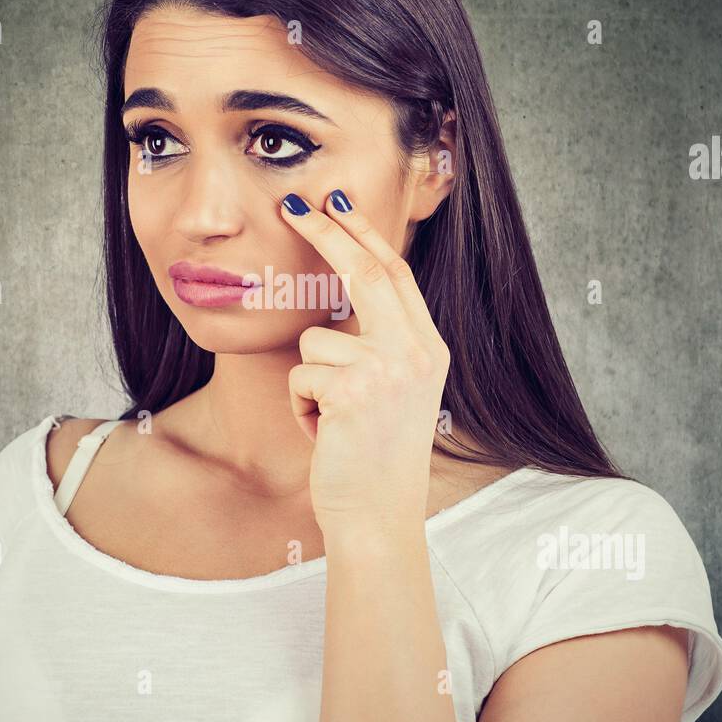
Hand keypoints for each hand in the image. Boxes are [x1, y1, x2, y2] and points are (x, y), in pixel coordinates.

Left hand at [280, 189, 450, 529]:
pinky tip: (324, 436)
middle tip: (292, 204)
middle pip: (365, 272)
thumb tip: (336, 305)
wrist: (377, 518)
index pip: (396, 274)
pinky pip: (300, 376)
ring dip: (307, 382)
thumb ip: (379, 345)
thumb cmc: (372, 459)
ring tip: (331, 421)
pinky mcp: (353, 390)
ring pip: (314, 341)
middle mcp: (416, 352)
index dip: (364, 235)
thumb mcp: (391, 393)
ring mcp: (388, 370)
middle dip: (326, 232)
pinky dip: (300, 407)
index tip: (337, 204)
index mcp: (428, 349)